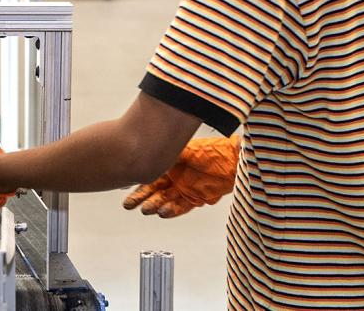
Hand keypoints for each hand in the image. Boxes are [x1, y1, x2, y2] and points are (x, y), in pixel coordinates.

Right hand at [122, 135, 239, 217]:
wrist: (234, 160)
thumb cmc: (213, 150)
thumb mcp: (188, 150)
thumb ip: (172, 154)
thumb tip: (153, 153)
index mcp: (170, 165)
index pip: (150, 178)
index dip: (139, 187)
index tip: (129, 194)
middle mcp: (175, 178)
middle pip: (155, 192)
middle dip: (142, 199)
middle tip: (130, 205)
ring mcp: (185, 189)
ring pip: (166, 200)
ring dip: (156, 205)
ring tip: (148, 210)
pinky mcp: (197, 199)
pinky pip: (182, 207)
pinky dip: (173, 210)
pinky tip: (163, 212)